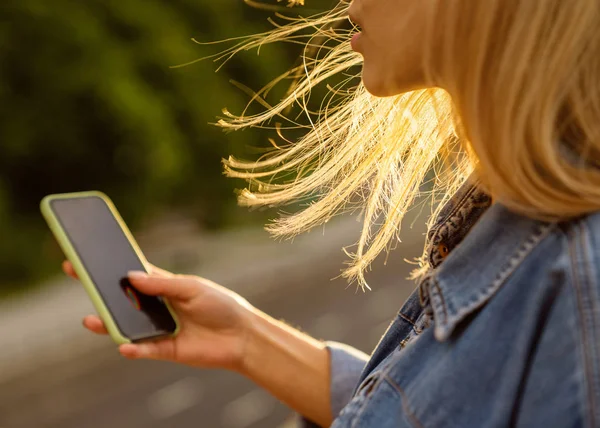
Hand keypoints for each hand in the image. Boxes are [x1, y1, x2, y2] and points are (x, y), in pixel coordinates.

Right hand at [62, 261, 254, 371]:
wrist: (242, 336)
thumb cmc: (221, 305)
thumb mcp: (193, 287)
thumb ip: (163, 284)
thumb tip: (130, 277)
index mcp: (164, 287)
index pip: (132, 277)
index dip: (111, 268)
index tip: (87, 257)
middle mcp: (157, 308)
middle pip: (123, 301)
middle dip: (100, 292)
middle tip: (78, 278)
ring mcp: (158, 329)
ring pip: (126, 327)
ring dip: (108, 324)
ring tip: (92, 320)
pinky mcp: (165, 350)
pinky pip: (143, 350)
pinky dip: (133, 349)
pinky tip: (124, 346)